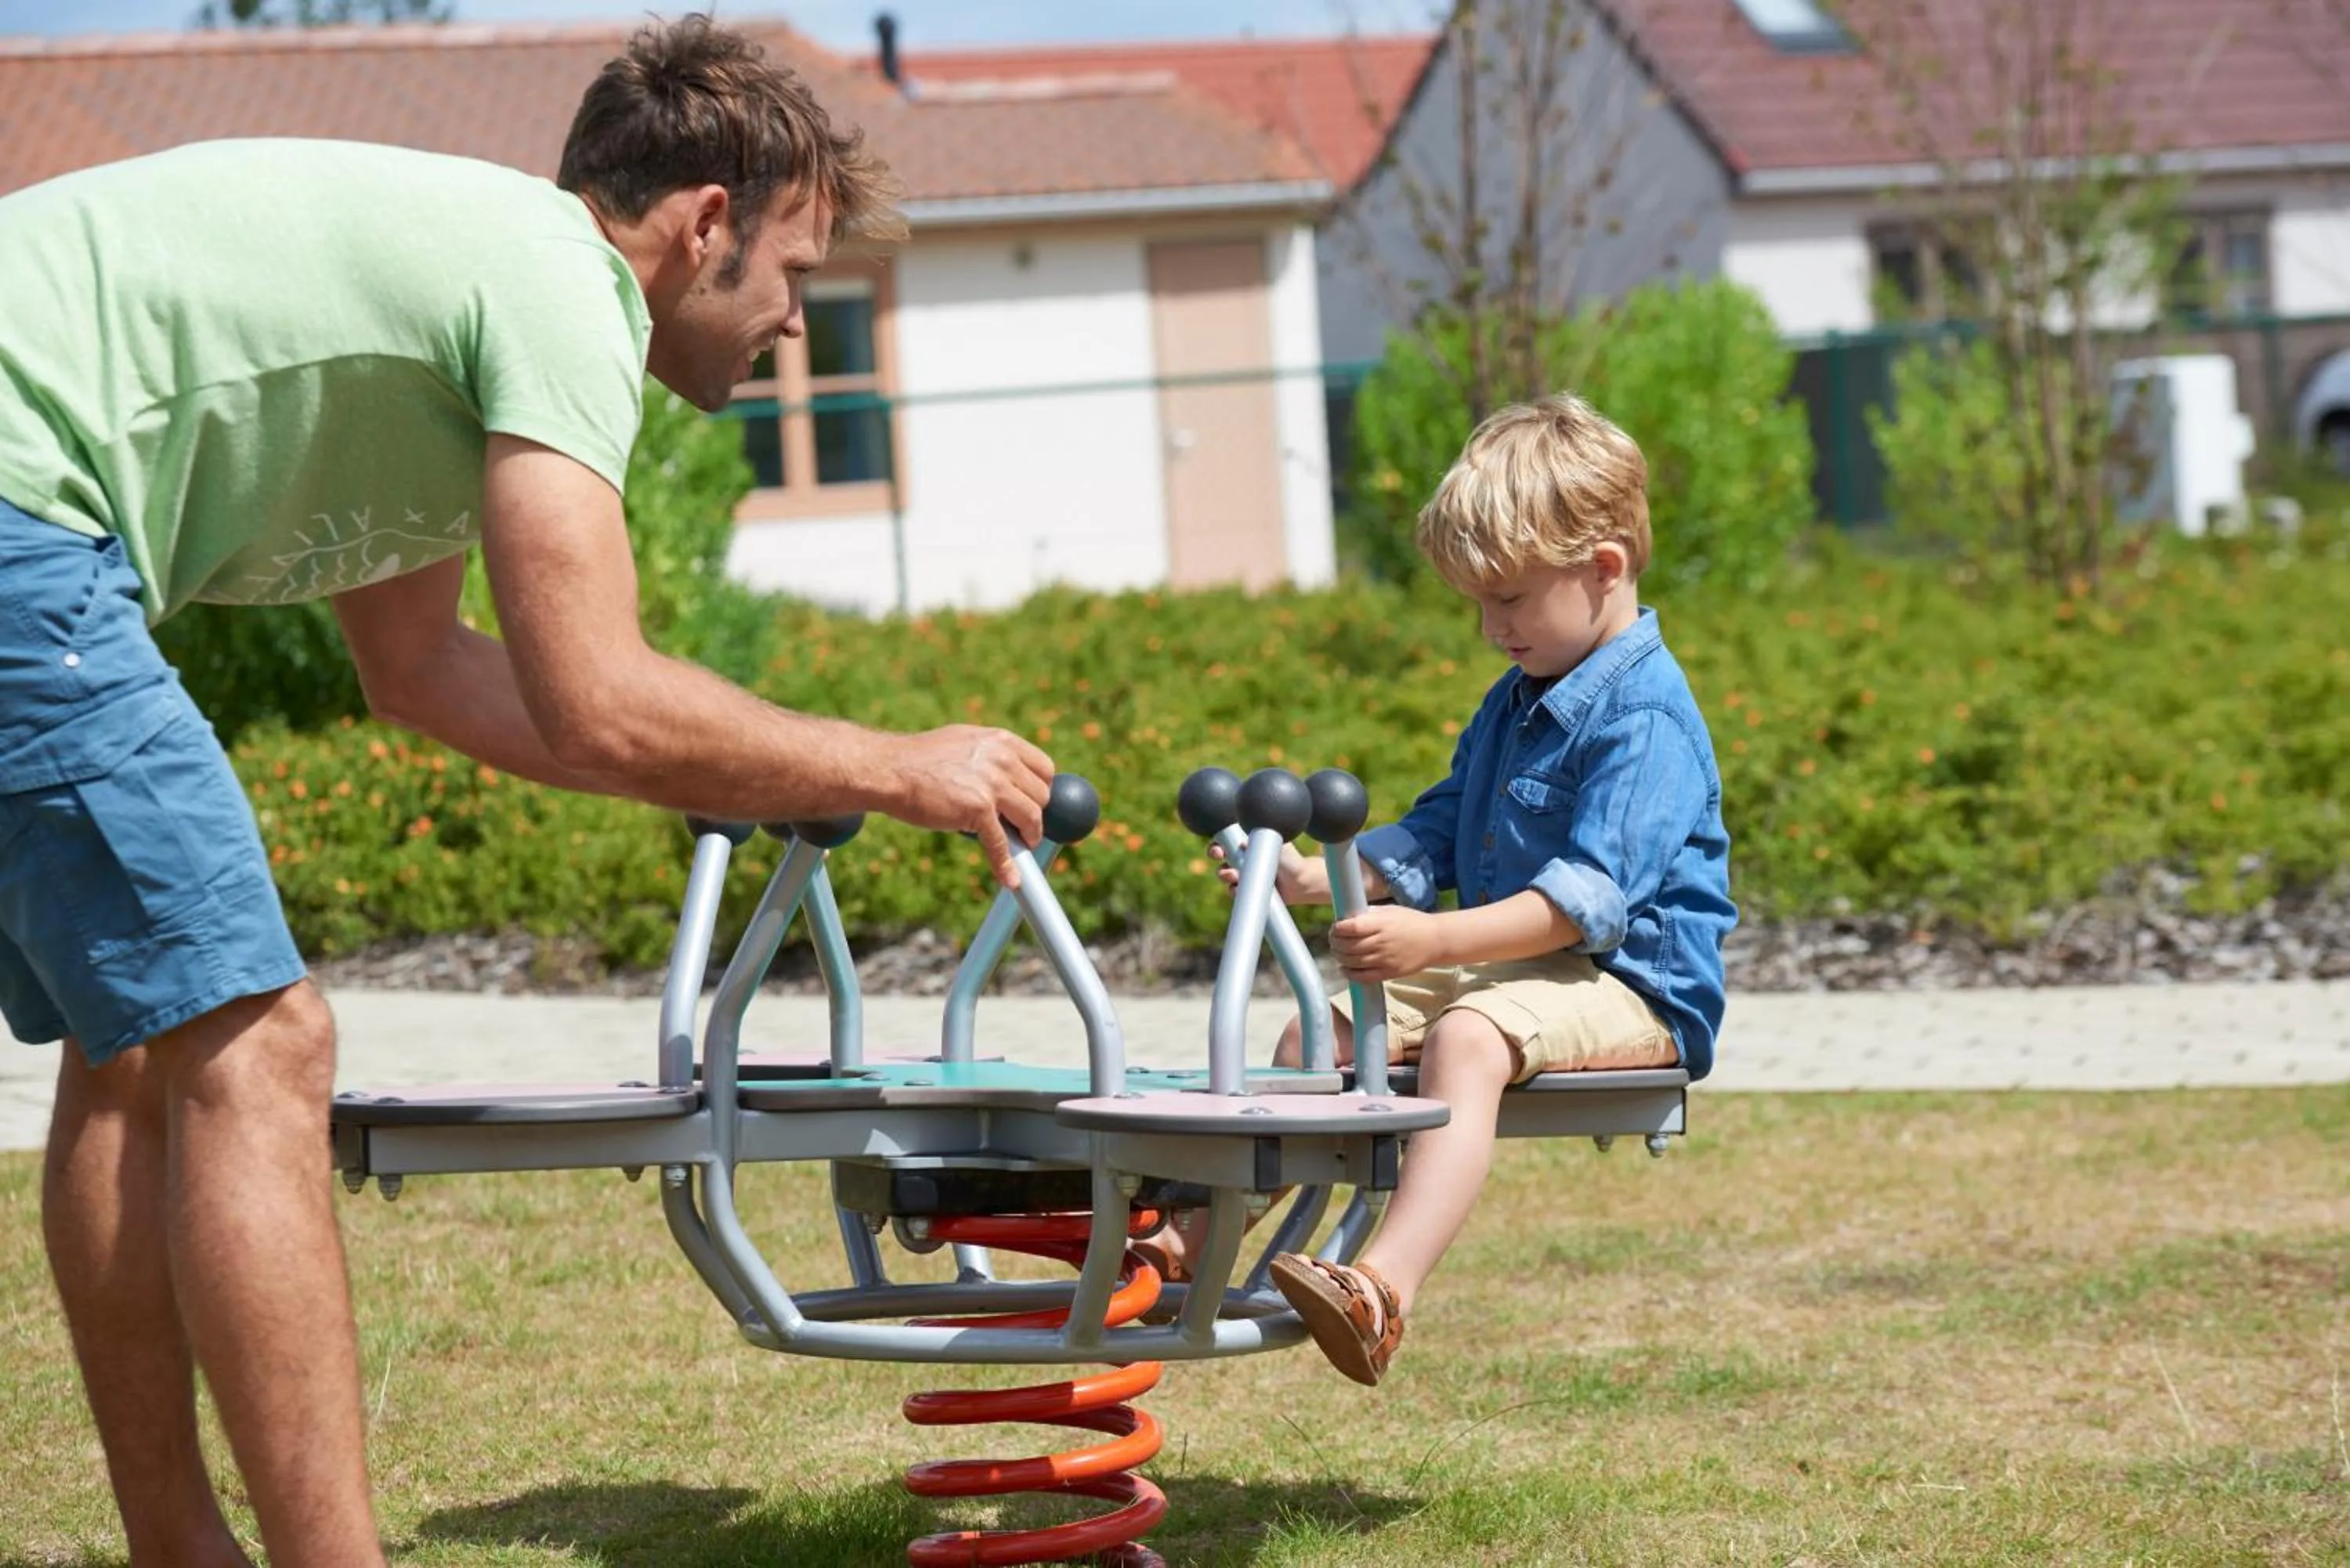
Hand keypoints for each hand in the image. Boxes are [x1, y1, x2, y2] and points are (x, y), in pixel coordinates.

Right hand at [886, 725, 1054, 887]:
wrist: (888, 770)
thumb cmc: (919, 760)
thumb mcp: (964, 743)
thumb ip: (989, 756)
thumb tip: (1009, 776)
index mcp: (1000, 740)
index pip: (1044, 767)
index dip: (1042, 790)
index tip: (1036, 803)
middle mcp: (1001, 758)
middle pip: (1041, 795)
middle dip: (1035, 815)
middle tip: (1025, 828)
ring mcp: (991, 784)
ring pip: (1031, 818)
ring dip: (1029, 837)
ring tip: (1022, 846)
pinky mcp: (978, 809)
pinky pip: (1001, 843)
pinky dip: (1006, 865)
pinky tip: (1009, 879)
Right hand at [1209, 841, 1321, 901]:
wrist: (1300, 881)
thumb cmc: (1290, 859)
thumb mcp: (1278, 843)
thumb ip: (1263, 838)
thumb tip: (1243, 842)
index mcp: (1246, 843)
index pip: (1225, 839)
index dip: (1217, 841)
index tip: (1218, 844)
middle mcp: (1240, 858)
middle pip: (1218, 855)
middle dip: (1215, 853)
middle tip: (1219, 854)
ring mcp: (1242, 875)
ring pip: (1224, 874)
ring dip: (1224, 874)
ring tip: (1233, 875)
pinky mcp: (1246, 891)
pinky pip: (1233, 891)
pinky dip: (1233, 890)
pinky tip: (1237, 888)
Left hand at [1329, 905, 1446, 982]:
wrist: (1435, 941)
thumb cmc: (1411, 921)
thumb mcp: (1390, 911)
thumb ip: (1369, 914)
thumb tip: (1346, 917)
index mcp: (1381, 924)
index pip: (1351, 928)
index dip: (1338, 929)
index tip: (1336, 927)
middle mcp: (1381, 942)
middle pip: (1348, 946)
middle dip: (1335, 943)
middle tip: (1333, 940)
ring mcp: (1385, 960)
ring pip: (1352, 962)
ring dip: (1340, 957)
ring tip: (1338, 952)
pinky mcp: (1388, 974)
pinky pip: (1363, 977)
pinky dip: (1349, 974)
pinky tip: (1345, 968)